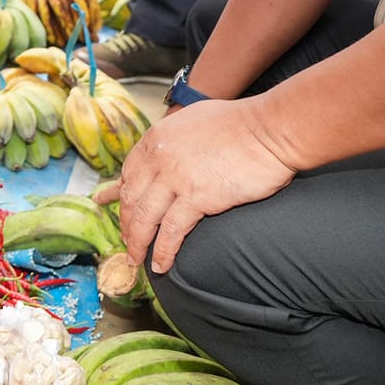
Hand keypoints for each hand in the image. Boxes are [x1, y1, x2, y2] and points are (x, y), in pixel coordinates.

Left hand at [94, 98, 297, 272]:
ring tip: (136, 260)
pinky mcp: (197, 198)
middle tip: (126, 242)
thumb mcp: (194, 119)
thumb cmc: (241, 123)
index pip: (129, 172)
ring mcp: (176, 178)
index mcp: (157, 138)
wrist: (269, 130)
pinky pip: (171, 232)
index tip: (115, 208)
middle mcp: (159, 158)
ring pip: (144, 218)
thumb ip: (175, 138)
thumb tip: (169, 149)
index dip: (120, 195)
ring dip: (137, 243)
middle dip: (126, 225)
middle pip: (131, 198)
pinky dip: (164, 252)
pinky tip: (161, 265)